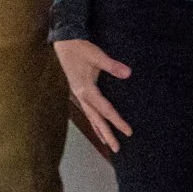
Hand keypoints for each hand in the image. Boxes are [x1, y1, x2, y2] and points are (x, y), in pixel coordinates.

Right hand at [53, 38, 132, 153]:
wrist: (64, 42)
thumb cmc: (81, 48)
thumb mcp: (97, 56)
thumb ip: (112, 66)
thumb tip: (128, 73)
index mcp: (86, 90)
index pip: (106, 110)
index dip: (118, 121)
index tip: (128, 131)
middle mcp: (82, 96)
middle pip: (96, 120)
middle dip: (107, 134)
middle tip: (117, 149)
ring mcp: (79, 95)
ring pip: (91, 117)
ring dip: (99, 130)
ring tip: (107, 143)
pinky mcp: (78, 91)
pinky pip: (88, 111)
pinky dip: (93, 121)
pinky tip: (96, 125)